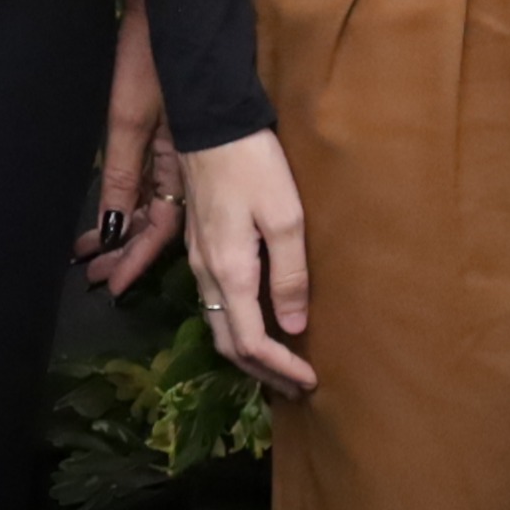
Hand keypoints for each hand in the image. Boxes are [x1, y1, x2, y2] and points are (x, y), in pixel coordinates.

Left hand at [74, 0, 185, 294]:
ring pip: (150, 207)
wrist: (168, 12)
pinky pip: (150, 184)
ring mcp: (172, 151)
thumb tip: (112, 228)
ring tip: (93, 256)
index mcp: (176, 164)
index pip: (158, 228)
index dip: (136, 258)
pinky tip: (111, 216)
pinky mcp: (164, 135)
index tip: (113, 285)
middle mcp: (177, 164)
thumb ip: (121, 174)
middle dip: (126, 252)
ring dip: (123, 232)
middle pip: (154, 223)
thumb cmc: (150, 60)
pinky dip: (128, 204)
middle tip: (96, 277)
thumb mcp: (129, 118)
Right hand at [180, 128, 318, 395]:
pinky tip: (260, 320)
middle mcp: (207, 275)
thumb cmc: (254, 165)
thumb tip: (295, 326)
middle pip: (228, 343)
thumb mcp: (285, 217)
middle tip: (296, 385)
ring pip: (219, 324)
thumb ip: (290, 275)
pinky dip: (238, 325)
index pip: (250, 342)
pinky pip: (217, 303)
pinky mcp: (200, 246)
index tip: (310, 381)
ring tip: (281, 363)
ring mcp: (199, 261)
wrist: (212, 123)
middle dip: (261, 371)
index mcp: (230, 272)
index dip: (280, 368)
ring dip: (248, 352)